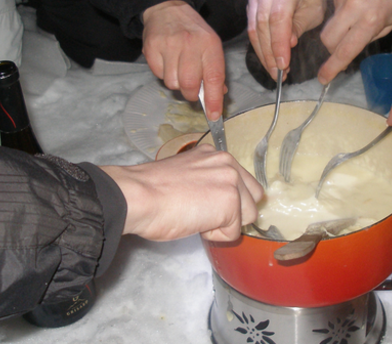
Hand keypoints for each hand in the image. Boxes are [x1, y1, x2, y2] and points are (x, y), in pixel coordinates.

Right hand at [103, 144, 263, 241]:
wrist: (138, 196)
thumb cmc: (150, 190)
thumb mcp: (186, 173)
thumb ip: (206, 179)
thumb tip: (213, 198)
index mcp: (215, 154)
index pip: (242, 182)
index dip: (227, 200)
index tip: (206, 204)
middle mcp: (227, 163)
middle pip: (252, 198)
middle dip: (234, 212)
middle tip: (203, 213)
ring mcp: (231, 181)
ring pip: (247, 216)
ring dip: (224, 224)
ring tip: (195, 216)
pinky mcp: (231, 202)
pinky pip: (233, 233)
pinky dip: (214, 236)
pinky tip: (194, 222)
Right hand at [142, 0, 225, 119]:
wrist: (168, 9)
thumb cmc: (193, 31)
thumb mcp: (211, 45)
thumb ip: (216, 70)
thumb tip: (219, 95)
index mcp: (209, 44)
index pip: (214, 77)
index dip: (214, 100)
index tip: (214, 116)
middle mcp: (190, 43)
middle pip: (189, 85)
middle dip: (191, 93)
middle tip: (191, 87)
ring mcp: (169, 45)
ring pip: (172, 83)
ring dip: (176, 82)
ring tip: (178, 67)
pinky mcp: (151, 48)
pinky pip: (158, 75)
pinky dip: (164, 73)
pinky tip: (167, 60)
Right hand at [247, 0, 332, 78]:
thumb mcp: (316, 7)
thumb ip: (301, 25)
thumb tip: (288, 45)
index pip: (278, 16)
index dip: (279, 42)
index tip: (283, 64)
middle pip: (262, 23)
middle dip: (269, 52)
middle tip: (278, 73)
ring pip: (253, 26)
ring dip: (262, 52)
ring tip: (273, 70)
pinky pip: (251, 26)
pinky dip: (259, 44)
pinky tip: (268, 58)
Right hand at [318, 0, 391, 83]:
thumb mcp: (391, 21)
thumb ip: (368, 36)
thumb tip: (349, 49)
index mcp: (371, 19)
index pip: (345, 50)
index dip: (332, 67)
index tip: (323, 78)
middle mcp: (353, 5)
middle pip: (328, 39)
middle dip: (332, 48)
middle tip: (343, 45)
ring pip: (329, 22)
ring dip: (339, 25)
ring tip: (357, 12)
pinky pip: (333, 4)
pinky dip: (342, 6)